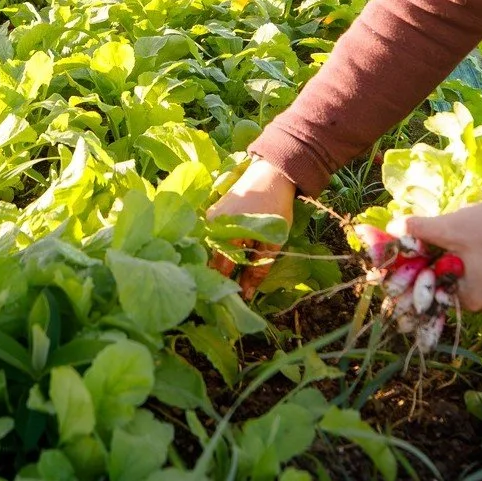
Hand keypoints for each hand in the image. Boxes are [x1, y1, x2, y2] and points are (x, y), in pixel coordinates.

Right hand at [206, 158, 295, 297]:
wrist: (270, 173)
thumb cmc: (274, 206)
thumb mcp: (272, 240)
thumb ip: (258, 268)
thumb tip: (246, 296)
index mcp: (225, 233)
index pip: (218, 270)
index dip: (223, 290)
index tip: (228, 307)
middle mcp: (210, 226)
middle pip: (207, 261)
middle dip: (215, 281)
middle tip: (224, 300)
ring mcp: (208, 219)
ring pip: (207, 250)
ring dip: (214, 267)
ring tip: (223, 285)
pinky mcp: (210, 215)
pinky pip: (209, 239)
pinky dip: (215, 252)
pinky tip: (222, 264)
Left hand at [397, 202, 481, 311]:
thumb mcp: (452, 228)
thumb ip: (419, 230)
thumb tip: (391, 227)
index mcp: (468, 300)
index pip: (426, 293)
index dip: (408, 275)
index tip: (395, 259)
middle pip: (441, 288)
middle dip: (424, 268)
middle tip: (412, 247)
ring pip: (457, 281)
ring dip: (442, 265)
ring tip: (429, 245)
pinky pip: (472, 277)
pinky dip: (460, 264)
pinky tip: (452, 248)